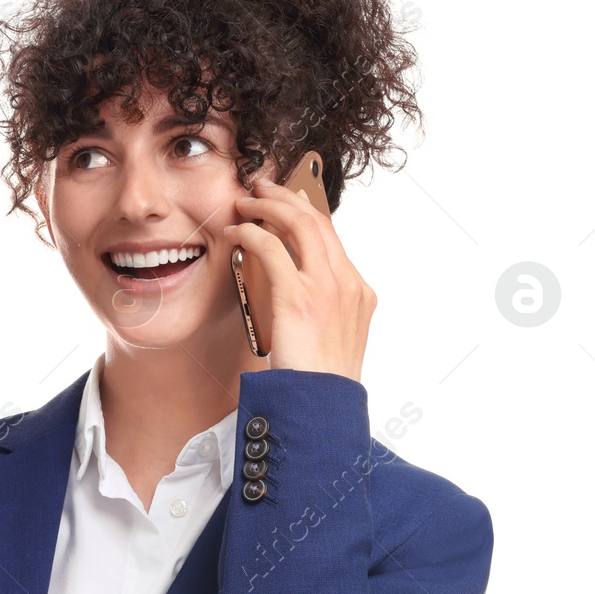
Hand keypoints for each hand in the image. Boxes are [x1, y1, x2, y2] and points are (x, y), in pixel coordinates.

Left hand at [224, 177, 375, 381]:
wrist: (321, 407)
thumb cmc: (317, 383)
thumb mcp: (327, 340)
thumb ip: (316, 311)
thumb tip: (284, 294)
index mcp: (358, 292)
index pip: (332, 238)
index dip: (307, 212)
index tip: (287, 201)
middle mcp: (348, 283)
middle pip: (319, 222)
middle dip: (288, 197)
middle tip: (262, 187)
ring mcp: (327, 287)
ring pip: (300, 225)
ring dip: (269, 206)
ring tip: (246, 200)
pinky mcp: (299, 296)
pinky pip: (272, 250)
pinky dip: (251, 234)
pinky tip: (235, 233)